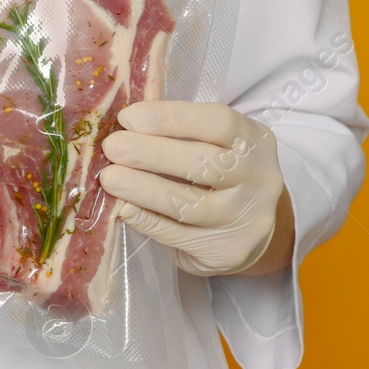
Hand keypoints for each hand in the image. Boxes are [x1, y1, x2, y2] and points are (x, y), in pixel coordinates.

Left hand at [98, 101, 292, 276]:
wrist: (248, 231)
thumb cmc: (220, 176)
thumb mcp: (213, 145)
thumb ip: (178, 132)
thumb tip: (126, 122)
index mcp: (254, 141)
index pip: (218, 122)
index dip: (172, 118)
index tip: (129, 117)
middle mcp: (258, 179)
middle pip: (205, 164)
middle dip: (152, 153)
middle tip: (113, 147)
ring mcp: (244, 218)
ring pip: (190, 205)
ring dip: (144, 189)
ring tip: (110, 178)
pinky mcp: (228, 251)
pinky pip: (177, 235)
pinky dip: (145, 219)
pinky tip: (123, 208)